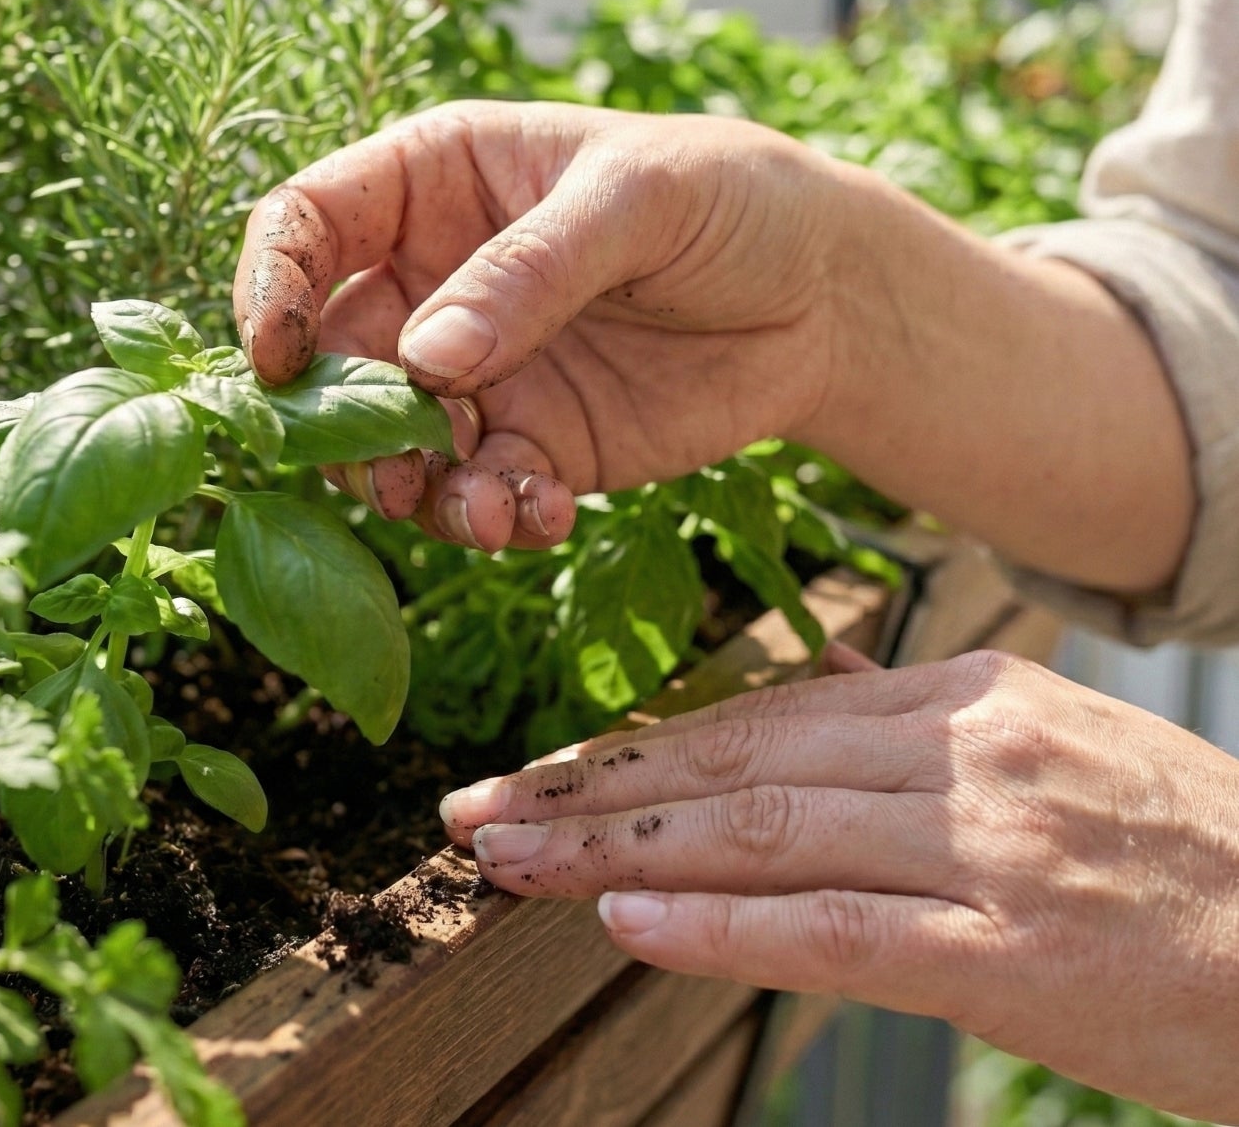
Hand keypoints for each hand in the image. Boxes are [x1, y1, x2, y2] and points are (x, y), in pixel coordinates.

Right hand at [235, 97, 1190, 589]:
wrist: (823, 295)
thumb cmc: (728, 198)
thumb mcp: (634, 200)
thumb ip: (531, 271)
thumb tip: (427, 356)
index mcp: (433, 183)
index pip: (308, 225)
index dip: (274, 286)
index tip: (276, 356)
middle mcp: (434, 281)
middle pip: (333, 356)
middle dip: (344, 419)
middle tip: (388, 462)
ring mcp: (476, 371)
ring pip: (392, 443)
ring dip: (414, 489)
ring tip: (487, 508)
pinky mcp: (529, 444)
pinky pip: (475, 493)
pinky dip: (493, 516)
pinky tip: (544, 514)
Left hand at [439, 649, 1238, 1121]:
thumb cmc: (1178, 854)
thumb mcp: (1046, 750)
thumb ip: (915, 729)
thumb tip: (806, 705)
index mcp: (964, 695)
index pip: (762, 714)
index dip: (640, 746)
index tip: (546, 771)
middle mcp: (964, 752)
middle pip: (738, 760)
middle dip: (596, 787)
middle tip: (481, 810)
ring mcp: (988, 849)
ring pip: (765, 832)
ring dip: (621, 848)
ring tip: (514, 860)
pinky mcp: (1017, 956)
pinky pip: (839, 929)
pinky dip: (723, 925)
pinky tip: (628, 920)